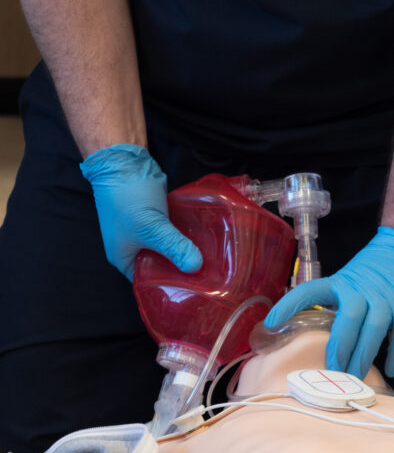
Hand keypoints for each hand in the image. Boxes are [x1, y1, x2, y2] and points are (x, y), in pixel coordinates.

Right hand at [80, 144, 202, 280]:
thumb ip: (174, 247)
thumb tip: (196, 266)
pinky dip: (186, 236)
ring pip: (169, 249)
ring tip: (212, 261)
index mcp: (124, 259)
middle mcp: (134, 249)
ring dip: (186, 252)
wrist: (123, 162)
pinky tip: (206, 240)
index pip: (149, 283)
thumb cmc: (128, 198)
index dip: (170, 288)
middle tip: (209, 276)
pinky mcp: (157, 218)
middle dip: (182, 270)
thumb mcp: (151, 228)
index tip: (195, 291)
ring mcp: (146, 233)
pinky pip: (174, 233)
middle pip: (162, 267)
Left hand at [264, 227, 393, 378]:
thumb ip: (336, 303)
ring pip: (373, 330)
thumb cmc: (376, 270)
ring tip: (356, 377)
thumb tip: (315, 335)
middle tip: (332, 372)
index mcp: (340, 283)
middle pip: (348, 320)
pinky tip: (391, 369)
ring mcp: (387, 298)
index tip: (271, 322)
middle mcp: (361, 290)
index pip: (310, 291)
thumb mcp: (349, 280)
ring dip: (364, 357)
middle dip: (339, 349)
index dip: (289, 305)